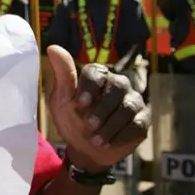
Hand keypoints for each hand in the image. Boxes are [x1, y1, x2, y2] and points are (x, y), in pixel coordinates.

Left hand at [47, 45, 150, 171]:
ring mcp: (132, 101)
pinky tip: (108, 144)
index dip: (90, 88)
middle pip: (117, 87)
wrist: (85, 148)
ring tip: (96, 141)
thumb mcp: (62, 99)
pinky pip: (137, 124)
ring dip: (111, 125)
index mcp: (98, 75)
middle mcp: (118, 84)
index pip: (97, 72)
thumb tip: (53, 47)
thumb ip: (62, 75)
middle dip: (102, 109)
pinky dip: (122, 136)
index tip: (80, 105)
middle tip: (89, 126)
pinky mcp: (142, 120)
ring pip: (128, 107)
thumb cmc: (72, 119)